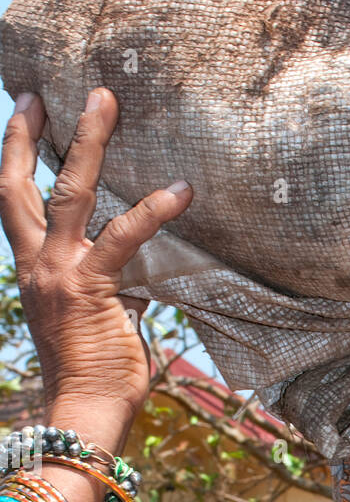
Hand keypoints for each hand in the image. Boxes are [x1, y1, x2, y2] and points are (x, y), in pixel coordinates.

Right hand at [0, 87, 192, 441]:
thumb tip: (137, 268)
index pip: (14, 204)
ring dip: (89, 142)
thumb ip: (106, 285)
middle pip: (20, 186)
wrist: (85, 412)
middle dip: (30, 134)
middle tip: (42, 89)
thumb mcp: (92, 319)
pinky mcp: (92, 288)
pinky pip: (125, 237)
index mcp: (32, 272)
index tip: (25, 114)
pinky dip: (154, 211)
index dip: (15, 157)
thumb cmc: (95, 376)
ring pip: (70, 193)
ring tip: (107, 101)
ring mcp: (61, 274)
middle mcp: (37, 267)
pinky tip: (181, 190)